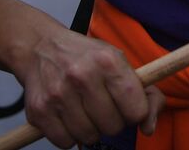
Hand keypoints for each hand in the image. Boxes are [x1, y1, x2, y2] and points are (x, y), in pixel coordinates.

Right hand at [17, 26, 162, 147]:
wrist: (41, 48)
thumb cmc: (87, 58)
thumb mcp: (121, 63)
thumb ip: (146, 94)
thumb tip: (149, 128)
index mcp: (109, 61)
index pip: (136, 109)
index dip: (135, 113)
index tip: (127, 106)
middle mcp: (83, 76)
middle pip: (113, 127)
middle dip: (112, 121)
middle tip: (103, 106)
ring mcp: (59, 94)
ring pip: (89, 137)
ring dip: (90, 129)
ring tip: (85, 110)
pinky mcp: (39, 110)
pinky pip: (65, 142)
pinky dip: (69, 135)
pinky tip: (69, 116)